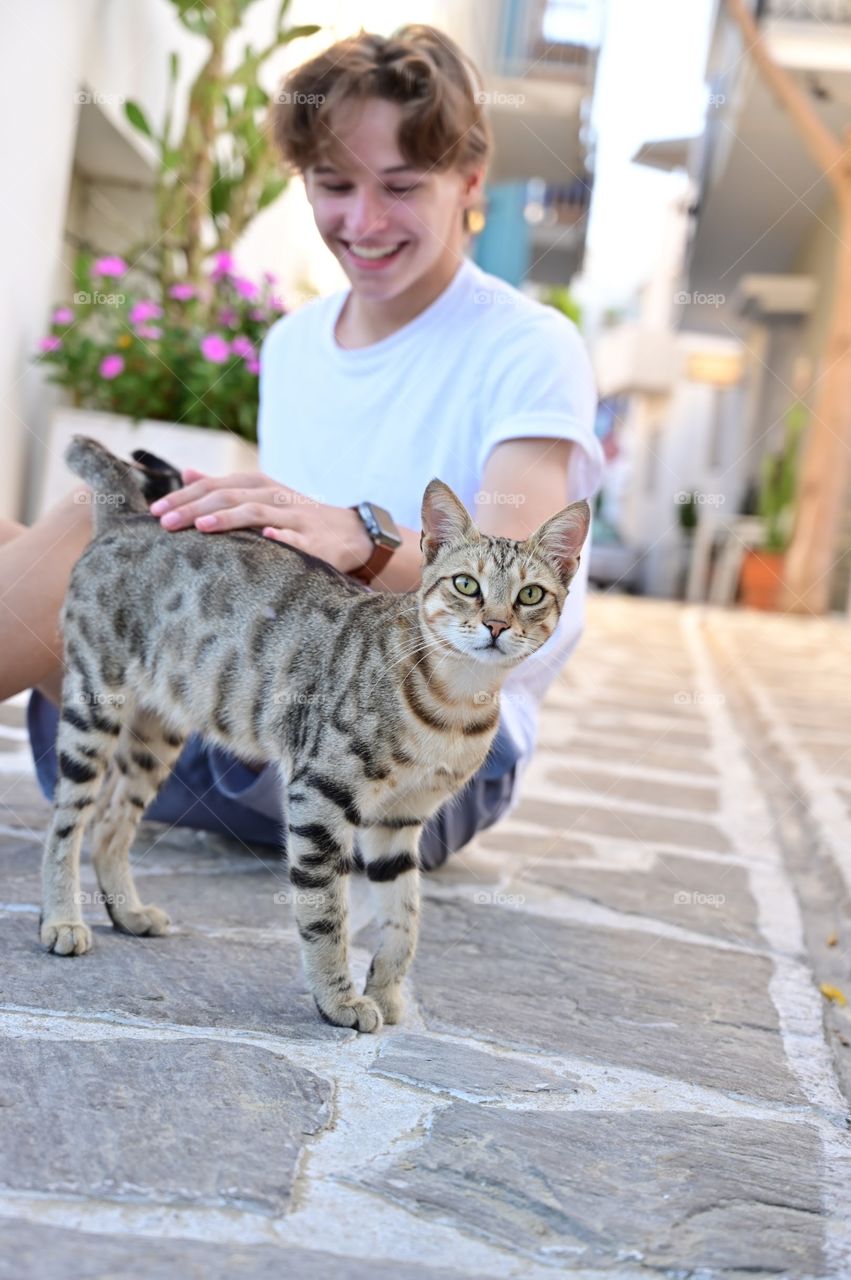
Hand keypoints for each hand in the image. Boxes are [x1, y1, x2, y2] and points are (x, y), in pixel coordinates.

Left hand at [149, 468, 372, 573]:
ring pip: (257, 513)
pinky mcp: (314, 541)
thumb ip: (223, 486)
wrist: (350, 533)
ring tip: (201, 527)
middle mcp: (274, 496)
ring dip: (228, 519)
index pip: (215, 486)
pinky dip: (280, 537)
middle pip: (229, 497)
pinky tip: (264, 538)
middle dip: (194, 508)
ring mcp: (294, 517)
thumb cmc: (295, 516)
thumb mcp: (261, 495)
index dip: (184, 496)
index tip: (156, 510)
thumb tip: (187, 473)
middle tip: (164, 523)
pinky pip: (295, 538)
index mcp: (258, 485)